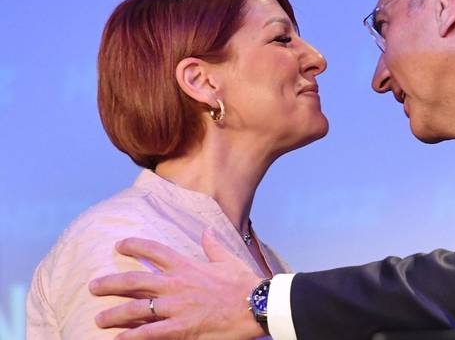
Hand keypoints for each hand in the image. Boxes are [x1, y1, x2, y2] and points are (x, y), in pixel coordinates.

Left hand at [89, 228, 264, 339]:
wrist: (256, 304)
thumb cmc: (243, 282)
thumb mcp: (227, 258)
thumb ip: (212, 245)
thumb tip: (206, 230)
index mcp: (186, 265)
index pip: (154, 251)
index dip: (134, 246)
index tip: (119, 245)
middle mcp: (176, 284)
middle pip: (135, 281)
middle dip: (110, 283)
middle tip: (93, 286)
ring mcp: (176, 307)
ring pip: (136, 309)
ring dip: (114, 314)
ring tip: (98, 319)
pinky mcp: (182, 328)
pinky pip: (150, 333)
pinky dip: (132, 337)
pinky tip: (118, 339)